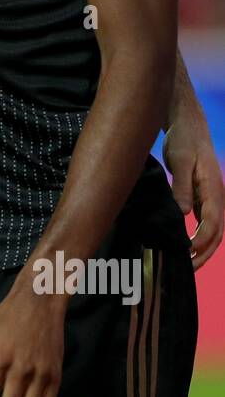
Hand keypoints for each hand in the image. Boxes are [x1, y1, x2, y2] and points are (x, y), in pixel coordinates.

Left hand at [163, 112, 223, 269]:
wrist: (189, 126)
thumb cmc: (183, 141)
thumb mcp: (179, 161)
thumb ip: (181, 187)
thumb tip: (183, 214)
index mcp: (213, 189)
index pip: (212, 222)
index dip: (201, 241)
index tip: (187, 253)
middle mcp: (216, 197)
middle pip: (216, 233)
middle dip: (204, 253)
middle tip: (187, 269)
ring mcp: (210, 199)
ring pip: (213, 232)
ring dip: (202, 250)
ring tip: (186, 265)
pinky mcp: (202, 199)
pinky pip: (204, 224)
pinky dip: (198, 239)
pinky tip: (184, 247)